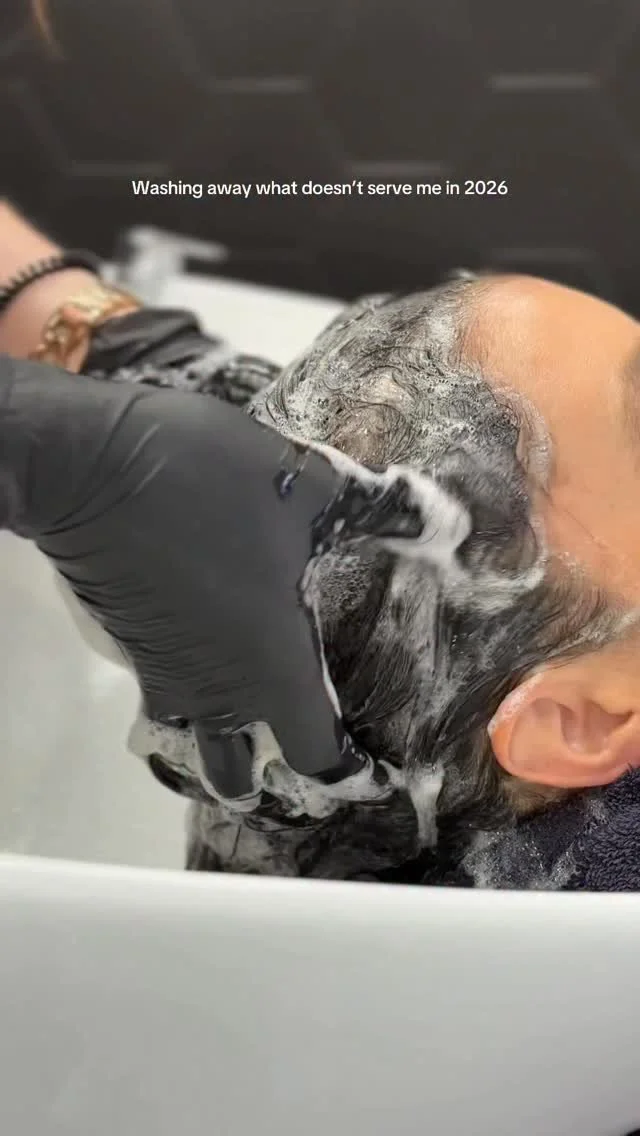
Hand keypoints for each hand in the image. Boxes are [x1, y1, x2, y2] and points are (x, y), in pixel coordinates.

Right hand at [0, 356, 424, 802]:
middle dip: (270, 780)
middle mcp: (214, 689)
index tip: (373, 778)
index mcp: (268, 667)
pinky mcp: (130, 644)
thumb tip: (445, 519)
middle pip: (237, 774)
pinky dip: (188, 699)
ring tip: (249, 721)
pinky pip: (163, 696)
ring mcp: (164, 671)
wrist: (89, 462)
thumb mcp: (310, 484)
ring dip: (219, 744)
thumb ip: (383, 509)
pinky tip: (208, 656)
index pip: (317, 756)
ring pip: (191, 740)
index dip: (350, 776)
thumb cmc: (206, 481)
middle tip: (299, 759)